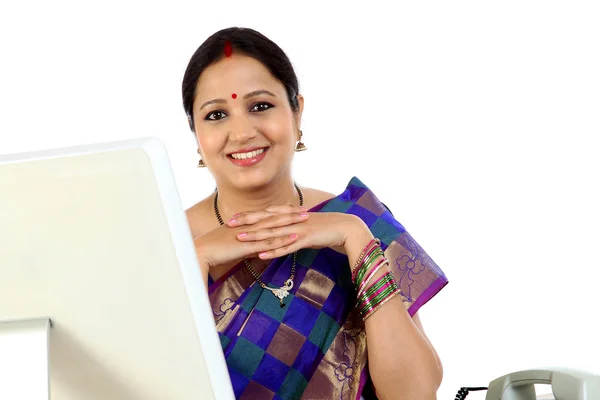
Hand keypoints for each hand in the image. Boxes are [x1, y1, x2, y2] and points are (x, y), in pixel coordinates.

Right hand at [194, 204, 308, 268]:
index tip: (294, 208)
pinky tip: (295, 237)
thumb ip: (248, 246)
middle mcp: (250, 225)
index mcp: (246, 223)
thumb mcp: (235, 247)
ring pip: (274, 226)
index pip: (267, 215)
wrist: (202, 252)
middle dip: (291, 213)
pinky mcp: (249, 245)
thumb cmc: (215, 250)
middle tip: (306, 210)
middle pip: (274, 217)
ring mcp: (250, 234)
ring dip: (291, 222)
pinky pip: (269, 242)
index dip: (281, 211)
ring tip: (306, 219)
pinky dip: (282, 239)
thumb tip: (258, 250)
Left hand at [234, 212, 369, 259]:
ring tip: (239, 239)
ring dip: (255, 236)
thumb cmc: (326, 229)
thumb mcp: (305, 226)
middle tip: (228, 225)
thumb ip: (292, 227)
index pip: (266, 214)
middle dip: (246, 222)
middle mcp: (292, 220)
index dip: (249, 216)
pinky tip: (261, 254)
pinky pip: (286, 246)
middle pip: (265, 220)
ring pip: (273, 232)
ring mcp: (298, 229)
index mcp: (291, 215)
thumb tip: (281, 232)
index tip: (233, 218)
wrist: (347, 229)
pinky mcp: (306, 239)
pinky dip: (273, 250)